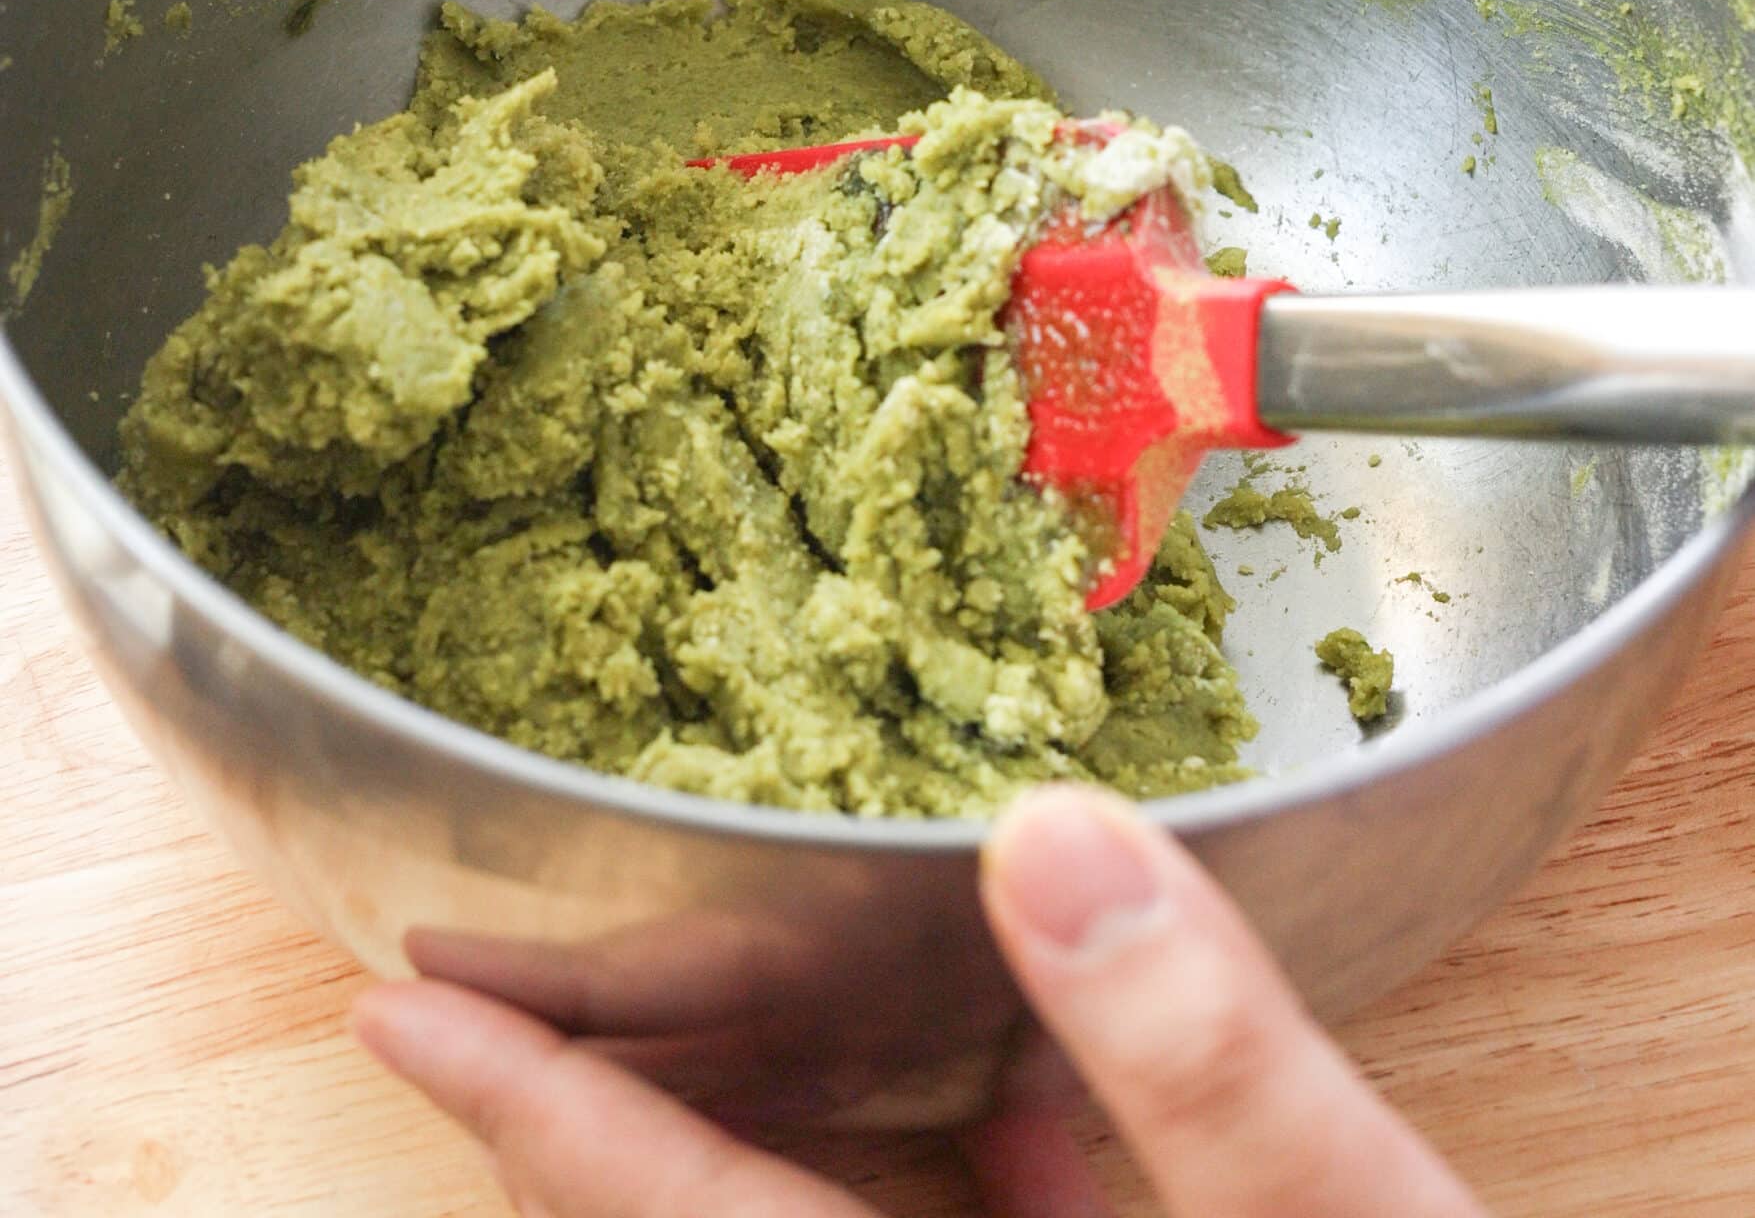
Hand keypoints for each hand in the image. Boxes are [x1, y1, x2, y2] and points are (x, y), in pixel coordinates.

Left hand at [355, 785, 1484, 1215]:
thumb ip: (1210, 1068)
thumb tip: (1052, 838)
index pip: (675, 1217)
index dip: (528, 1105)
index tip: (405, 1003)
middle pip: (714, 1217)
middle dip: (599, 1097)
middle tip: (502, 967)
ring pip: (831, 1214)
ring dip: (759, 1105)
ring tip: (689, 976)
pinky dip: (972, 1142)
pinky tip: (1017, 1055)